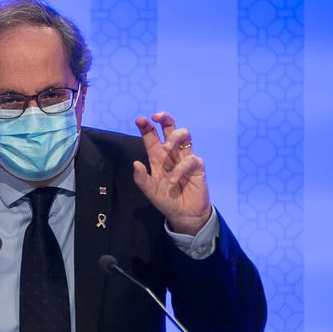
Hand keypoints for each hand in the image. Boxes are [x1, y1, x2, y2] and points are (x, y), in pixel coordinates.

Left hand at [133, 112, 212, 234]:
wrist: (184, 214)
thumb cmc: (166, 200)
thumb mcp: (150, 191)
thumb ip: (141, 179)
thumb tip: (135, 163)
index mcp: (158, 157)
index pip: (152, 137)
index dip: (147, 127)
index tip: (140, 120)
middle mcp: (172, 154)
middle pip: (171, 128)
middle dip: (165, 119)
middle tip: (157, 117)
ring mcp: (185, 158)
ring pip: (185, 136)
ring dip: (174, 137)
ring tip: (166, 148)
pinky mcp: (197, 167)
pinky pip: (190, 159)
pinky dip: (180, 168)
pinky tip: (173, 180)